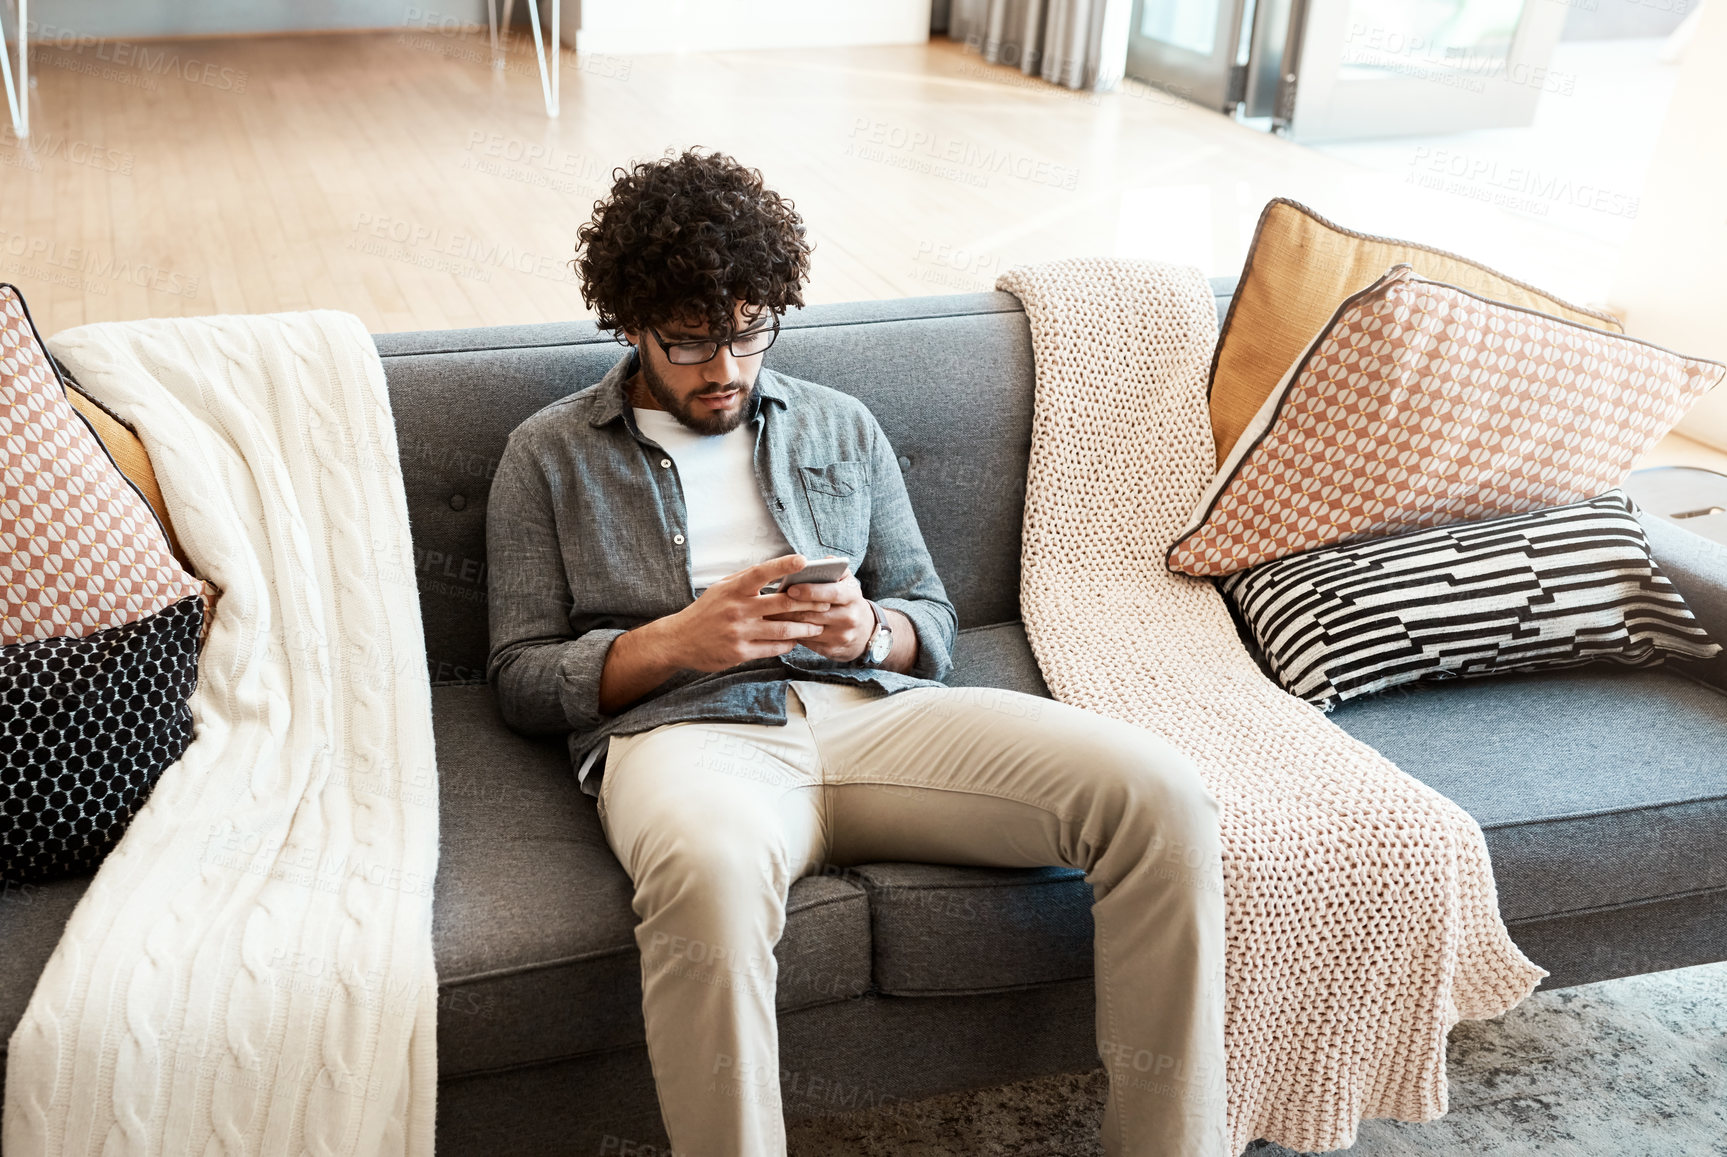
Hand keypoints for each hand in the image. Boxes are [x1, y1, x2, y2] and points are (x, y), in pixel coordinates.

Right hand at [658, 554, 836, 672]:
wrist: (680, 640)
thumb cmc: (706, 611)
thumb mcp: (721, 588)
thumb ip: (747, 580)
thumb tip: (777, 571)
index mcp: (734, 589)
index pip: (761, 573)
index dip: (783, 565)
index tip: (803, 560)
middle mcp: (738, 609)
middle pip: (782, 604)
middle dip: (809, 603)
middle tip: (826, 602)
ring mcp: (740, 632)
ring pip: (783, 629)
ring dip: (804, 628)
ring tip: (818, 626)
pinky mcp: (740, 652)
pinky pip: (773, 648)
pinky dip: (788, 644)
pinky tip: (796, 640)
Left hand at [762, 565, 874, 662]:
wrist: (864, 632)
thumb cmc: (848, 601)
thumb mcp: (848, 583)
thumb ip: (835, 569)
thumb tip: (819, 561)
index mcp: (852, 597)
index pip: (832, 593)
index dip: (810, 591)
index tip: (791, 588)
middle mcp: (849, 618)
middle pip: (814, 613)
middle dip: (790, 607)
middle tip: (769, 602)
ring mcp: (841, 636)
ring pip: (806, 629)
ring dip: (786, 621)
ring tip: (768, 613)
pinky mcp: (831, 650)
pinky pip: (806, 642)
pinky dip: (791, 634)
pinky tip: (779, 627)